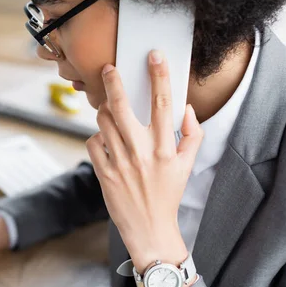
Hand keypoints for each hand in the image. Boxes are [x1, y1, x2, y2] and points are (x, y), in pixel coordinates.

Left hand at [86, 50, 202, 286]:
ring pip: (103, 121)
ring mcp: (120, 162)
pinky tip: (106, 143)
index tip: (154, 56)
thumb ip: (192, 135)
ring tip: (110, 114)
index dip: (160, 76)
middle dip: (113, 81)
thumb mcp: (187, 166)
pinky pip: (93, 142)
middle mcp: (142, 152)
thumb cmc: (168, 195)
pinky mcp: (103, 173)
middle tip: (109, 68)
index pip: (164, 104)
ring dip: (104, 112)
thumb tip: (186, 109)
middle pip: (122, 106)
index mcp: (166, 148)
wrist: (149, 230)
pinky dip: (97, 138)